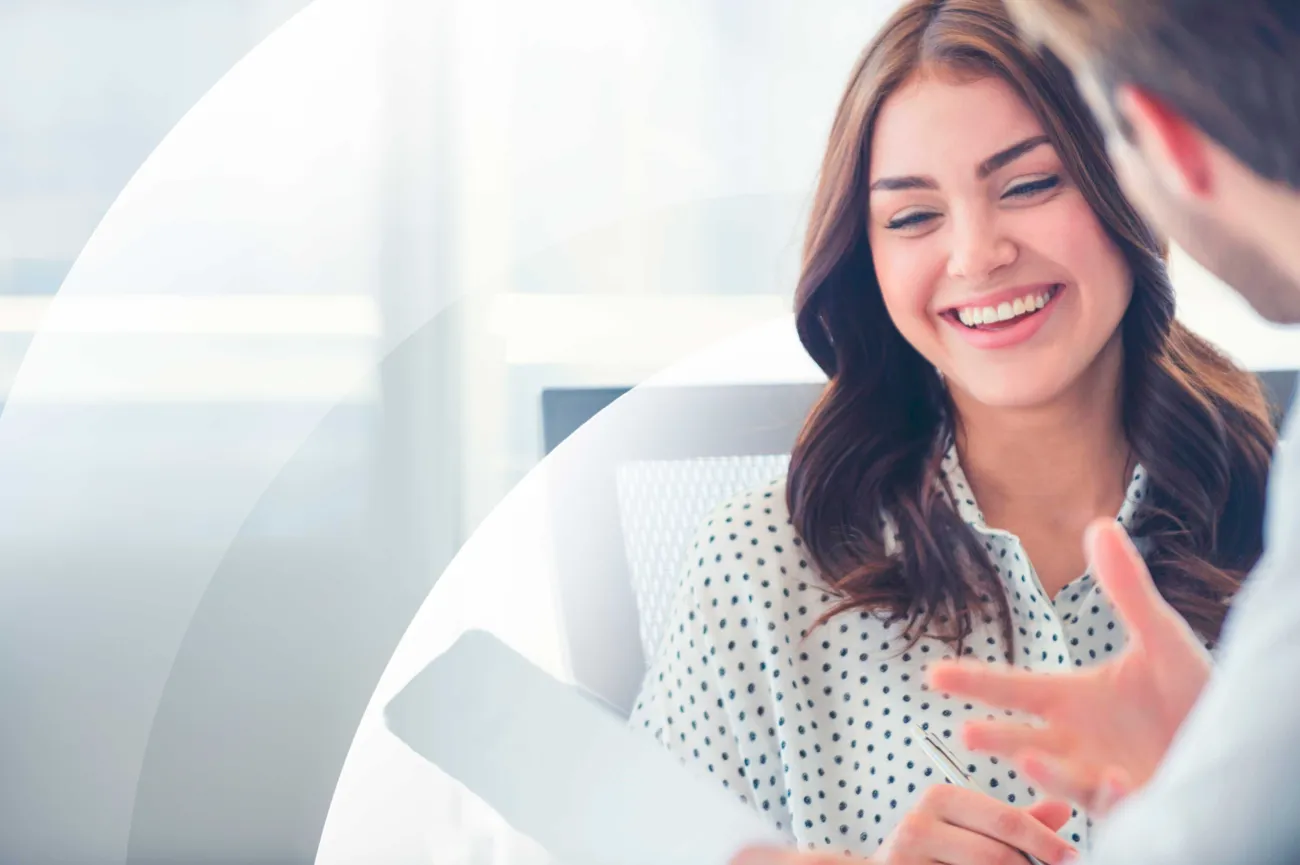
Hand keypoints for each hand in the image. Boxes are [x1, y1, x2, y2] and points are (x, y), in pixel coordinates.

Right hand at [732, 786, 1076, 864]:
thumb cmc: (939, 851)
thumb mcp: (975, 829)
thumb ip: (1017, 822)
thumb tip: (1063, 808)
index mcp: (940, 797)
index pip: (1004, 819)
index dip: (1044, 840)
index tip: (1072, 856)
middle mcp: (918, 823)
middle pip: (996, 855)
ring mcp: (906, 856)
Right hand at [928, 519, 1211, 814]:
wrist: (1237, 741)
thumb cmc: (1191, 692)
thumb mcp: (1160, 636)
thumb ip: (1126, 587)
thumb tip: (1099, 525)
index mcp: (1074, 700)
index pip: (1013, 690)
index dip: (974, 681)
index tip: (934, 673)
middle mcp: (1078, 742)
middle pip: (1023, 739)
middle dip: (995, 737)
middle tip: (963, 729)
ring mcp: (1103, 777)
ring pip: (1063, 780)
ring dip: (1045, 774)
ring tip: (1024, 760)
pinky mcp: (1135, 805)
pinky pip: (1113, 804)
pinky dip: (1107, 793)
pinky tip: (1112, 777)